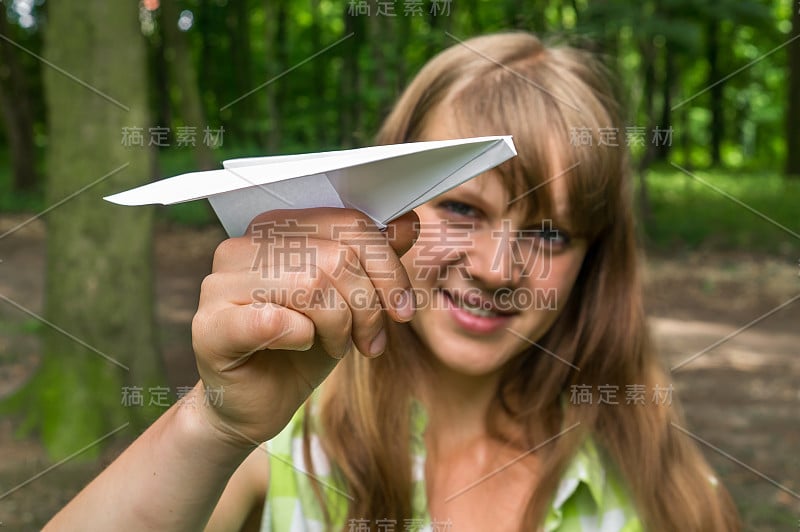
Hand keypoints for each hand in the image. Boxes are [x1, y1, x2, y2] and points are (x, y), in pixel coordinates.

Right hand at [190, 208, 418, 446]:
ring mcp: (219, 283)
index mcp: (277, 228)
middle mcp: (242, 246)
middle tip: (369, 340)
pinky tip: (300, 346)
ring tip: (336, 346)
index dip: (386, 267)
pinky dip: (301, 338)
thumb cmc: (303, 348)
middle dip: (366, 305)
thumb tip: (408, 222)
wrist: (259, 403)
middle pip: (334, 256)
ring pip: (310, 284)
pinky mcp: (210, 326)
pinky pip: (272, 320)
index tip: (402, 309)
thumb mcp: (350, 300)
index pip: (347, 223)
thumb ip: (374, 258)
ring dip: (338, 325)